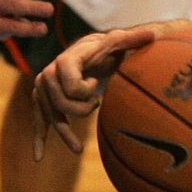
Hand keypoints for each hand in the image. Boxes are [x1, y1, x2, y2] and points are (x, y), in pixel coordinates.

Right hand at [32, 26, 156, 156]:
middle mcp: (48, 74)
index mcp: (65, 61)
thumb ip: (130, 39)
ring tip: (78, 150)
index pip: (72, 86)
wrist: (86, 53)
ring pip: (52, 117)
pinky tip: (38, 157)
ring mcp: (42, 89)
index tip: (95, 82)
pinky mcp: (41, 101)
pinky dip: (38, 139)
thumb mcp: (116, 43)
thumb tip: (152, 34)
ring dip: (65, 134)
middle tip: (95, 102)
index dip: (86, 91)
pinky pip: (39, 121)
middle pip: (61, 104)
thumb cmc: (103, 50)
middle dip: (81, 109)